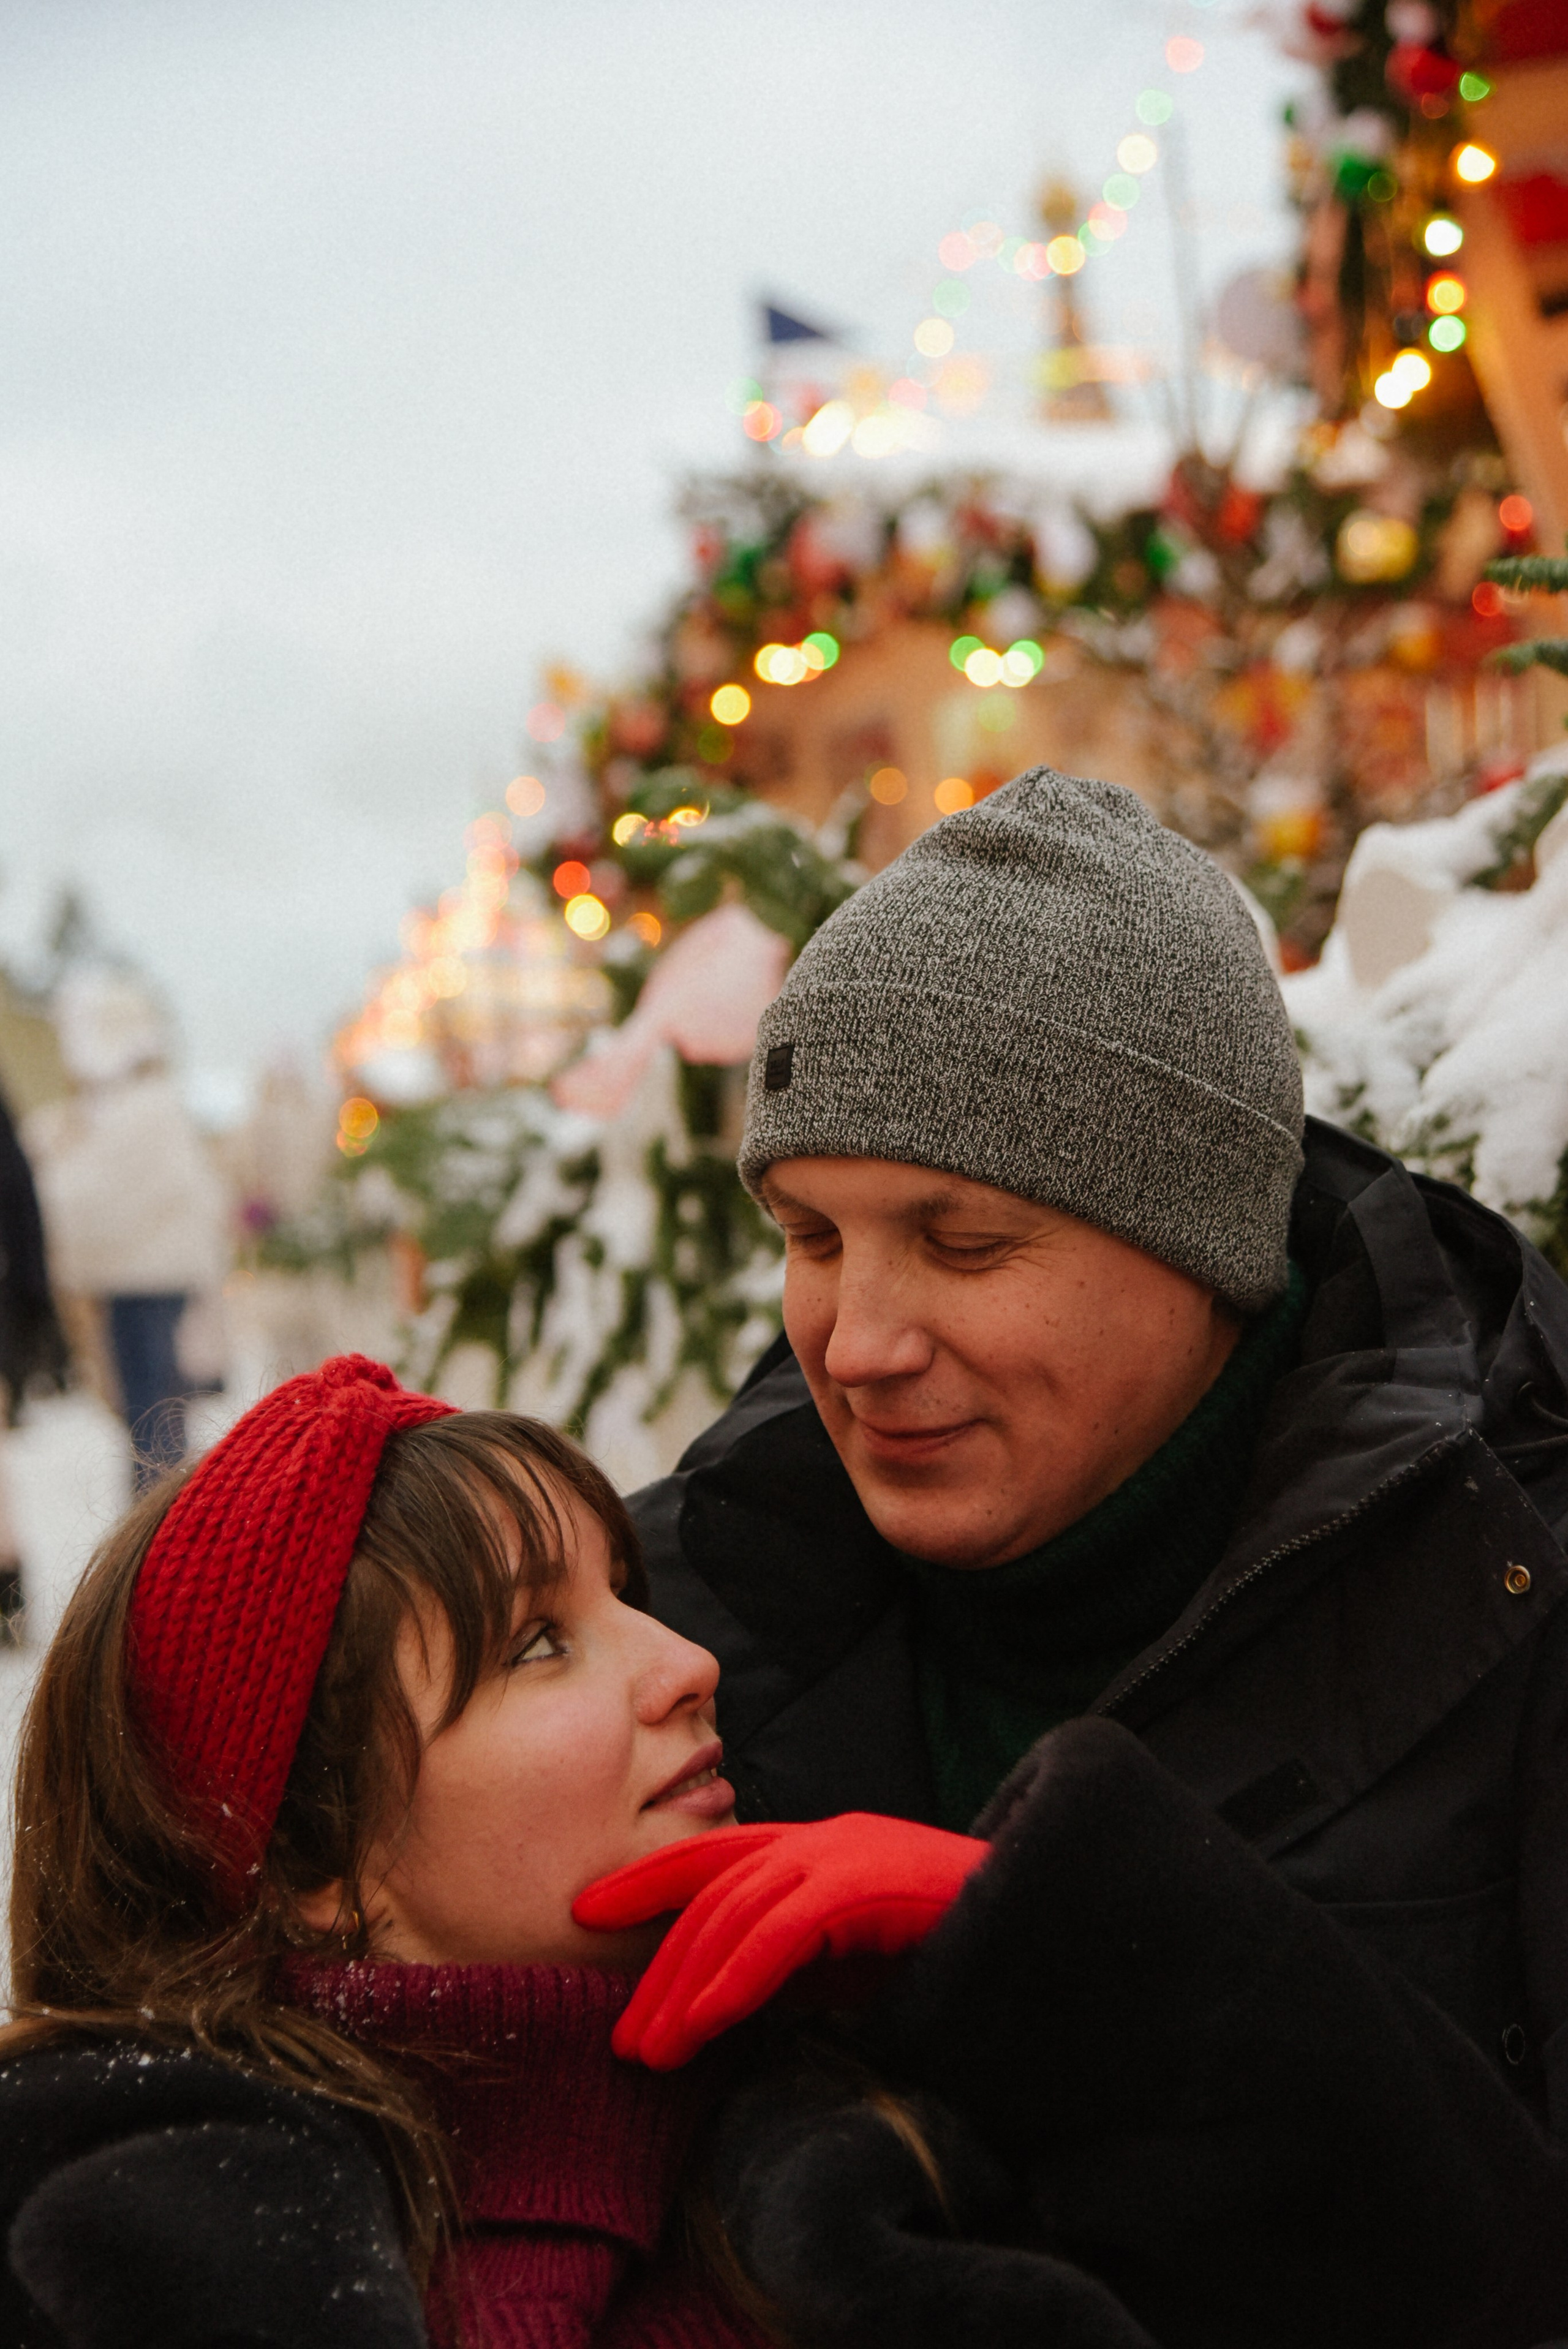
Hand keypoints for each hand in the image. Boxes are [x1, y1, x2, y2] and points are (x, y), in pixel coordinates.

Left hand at [572, 1813, 987, 2067]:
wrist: (1043, 1920)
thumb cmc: (952, 1944)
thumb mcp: (858, 1957)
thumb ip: (799, 1965)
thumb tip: (725, 2010)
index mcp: (819, 1848)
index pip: (715, 1856)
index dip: (648, 1878)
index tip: (587, 1910)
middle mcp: (824, 1840)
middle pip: (712, 1895)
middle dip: (658, 1965)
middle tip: (622, 2041)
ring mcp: (846, 1854)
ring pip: (736, 1913)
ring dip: (684, 1988)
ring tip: (650, 2053)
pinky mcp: (867, 1884)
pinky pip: (783, 1934)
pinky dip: (735, 1979)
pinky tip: (702, 2026)